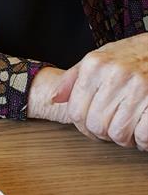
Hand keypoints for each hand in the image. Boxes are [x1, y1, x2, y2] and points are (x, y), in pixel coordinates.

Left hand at [52, 34, 147, 149]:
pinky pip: (142, 136)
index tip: (91, 126)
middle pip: (96, 126)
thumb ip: (74, 78)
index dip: (83, 126)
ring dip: (124, 138)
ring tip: (128, 127)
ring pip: (119, 134)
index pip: (76, 112)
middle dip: (104, 134)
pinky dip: (142, 140)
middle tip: (112, 127)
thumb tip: (55, 98)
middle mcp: (115, 75)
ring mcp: (139, 88)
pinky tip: (141, 129)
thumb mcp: (100, 57)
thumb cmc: (133, 54)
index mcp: (96, 65)